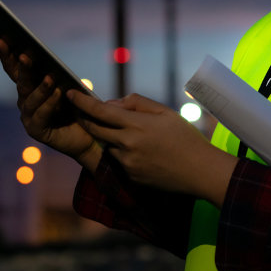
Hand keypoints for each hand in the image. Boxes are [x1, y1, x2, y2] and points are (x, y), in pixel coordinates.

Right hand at [0, 39, 99, 169]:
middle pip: (20, 81)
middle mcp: (25, 100)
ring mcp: (28, 116)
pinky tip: (57, 93)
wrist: (90, 133)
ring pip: (30, 99)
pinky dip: (49, 104)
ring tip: (50, 77)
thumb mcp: (67, 84)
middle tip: (25, 55)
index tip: (1, 39)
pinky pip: (41, 115)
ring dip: (40, 87)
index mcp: (29, 86)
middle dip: (22, 67)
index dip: (7, 55)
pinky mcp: (36, 130)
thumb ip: (56, 74)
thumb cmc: (77, 105)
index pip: (14, 68)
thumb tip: (49, 58)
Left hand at [68, 91, 237, 205]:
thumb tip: (112, 104)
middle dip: (86, 119)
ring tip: (135, 135)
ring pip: (108, 146)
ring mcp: (128, 163)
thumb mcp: (165, 112)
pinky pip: (119, 161)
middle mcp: (128, 145)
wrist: (200, 171)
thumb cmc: (185, 138)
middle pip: (96, 129)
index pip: (101, 111)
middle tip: (81, 110)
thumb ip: (137, 103)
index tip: (70, 93)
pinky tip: (144, 153)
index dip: (82, 102)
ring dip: (111, 138)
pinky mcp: (131, 177)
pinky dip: (124, 153)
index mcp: (137, 125)